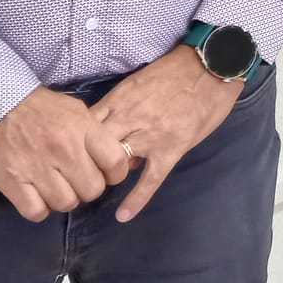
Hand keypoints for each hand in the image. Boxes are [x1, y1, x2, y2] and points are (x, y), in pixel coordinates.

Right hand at [0, 86, 130, 221]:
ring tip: (54, 186)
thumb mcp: (72, 109)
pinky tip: (35, 195)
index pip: (115, 162)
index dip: (115, 173)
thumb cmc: (35, 106)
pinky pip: (36, 212)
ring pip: (66, 203)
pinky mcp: (12, 182)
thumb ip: (92, 133)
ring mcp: (37, 167)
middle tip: (76, 180)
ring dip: (62, 199)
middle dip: (87, 188)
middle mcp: (63, 149)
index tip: (105, 173)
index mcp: (81, 128)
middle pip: (92, 190)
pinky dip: (38, 208)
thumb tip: (108, 157)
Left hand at [91, 45, 247, 222]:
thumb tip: (113, 134)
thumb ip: (122, 106)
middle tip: (83, 173)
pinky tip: (123, 216)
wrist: (211, 67)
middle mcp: (128, 118)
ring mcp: (149, 136)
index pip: (84, 127)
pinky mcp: (170, 149)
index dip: (75, 144)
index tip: (72, 154)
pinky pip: (149, 180)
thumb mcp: (139, 82)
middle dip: (85, 163)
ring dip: (106, 176)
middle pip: (93, 149)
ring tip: (100, 188)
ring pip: (116, 164)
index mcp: (119, 99)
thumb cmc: (176, 70)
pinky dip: (135, 200)